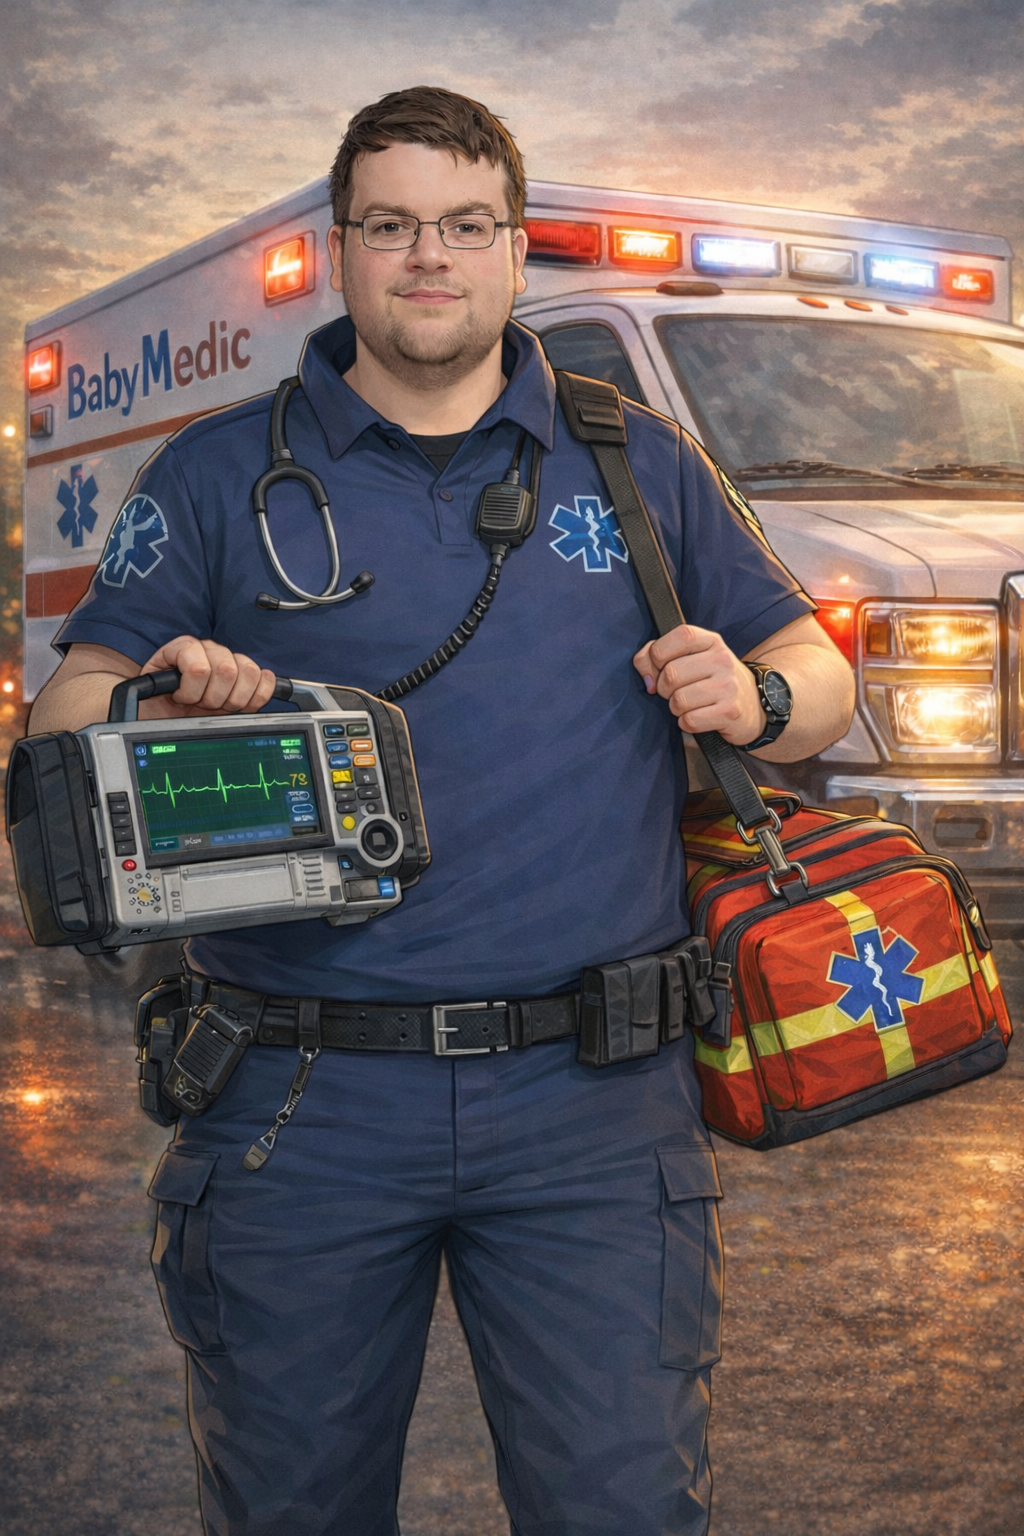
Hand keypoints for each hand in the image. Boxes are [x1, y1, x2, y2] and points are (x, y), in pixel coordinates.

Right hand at [137, 636, 277, 718]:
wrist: (150, 716)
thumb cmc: (185, 714)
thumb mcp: (222, 714)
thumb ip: (249, 700)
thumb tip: (270, 682)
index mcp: (236, 667)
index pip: (262, 675)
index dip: (252, 698)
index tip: (234, 709)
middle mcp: (221, 654)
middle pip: (246, 672)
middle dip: (227, 700)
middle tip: (208, 707)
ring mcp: (202, 648)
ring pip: (225, 670)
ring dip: (207, 695)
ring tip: (192, 700)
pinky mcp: (179, 646)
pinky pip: (197, 668)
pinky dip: (190, 689)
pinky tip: (180, 693)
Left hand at [633, 623, 763, 743]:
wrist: (754, 706)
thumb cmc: (713, 680)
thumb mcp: (693, 659)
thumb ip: (658, 656)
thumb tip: (646, 677)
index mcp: (711, 641)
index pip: (678, 636)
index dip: (658, 654)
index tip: (658, 668)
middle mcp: (722, 660)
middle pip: (671, 674)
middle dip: (664, 689)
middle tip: (675, 692)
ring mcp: (728, 686)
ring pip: (678, 700)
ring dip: (675, 708)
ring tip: (689, 705)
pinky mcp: (729, 712)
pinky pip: (689, 720)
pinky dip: (686, 723)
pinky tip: (698, 717)